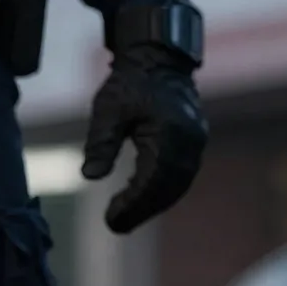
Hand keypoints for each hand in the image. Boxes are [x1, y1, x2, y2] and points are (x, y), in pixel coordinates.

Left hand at [81, 46, 206, 235]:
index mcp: (170, 132)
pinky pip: (181, 174)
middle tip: (117, 226)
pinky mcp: (193, 140)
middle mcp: (190, 139)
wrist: (158, 59)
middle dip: (143, 210)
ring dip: (154, 204)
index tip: (111, 220)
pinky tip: (141, 200)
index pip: (153, 179)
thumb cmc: (129, 83)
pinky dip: (163, 191)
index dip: (134, 203)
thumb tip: (91, 176)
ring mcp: (196, 140)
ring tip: (125, 218)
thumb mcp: (107, 109)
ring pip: (178, 184)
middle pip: (169, 187)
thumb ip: (101, 142)